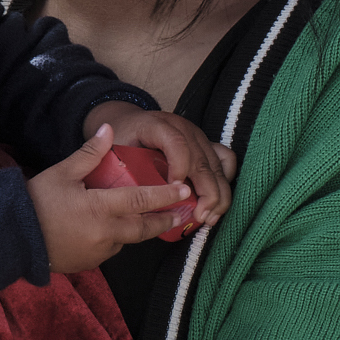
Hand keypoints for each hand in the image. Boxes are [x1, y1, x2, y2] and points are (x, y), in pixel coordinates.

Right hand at [28, 124, 198, 271]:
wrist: (12, 238)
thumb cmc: (35, 201)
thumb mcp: (62, 173)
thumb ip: (90, 153)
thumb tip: (109, 128)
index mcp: (99, 208)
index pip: (141, 201)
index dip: (166, 196)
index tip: (184, 191)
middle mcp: (104, 233)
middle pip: (145, 228)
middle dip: (165, 220)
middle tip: (183, 213)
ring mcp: (98, 252)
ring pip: (128, 240)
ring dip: (138, 230)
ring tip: (148, 219)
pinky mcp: (89, 263)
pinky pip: (110, 249)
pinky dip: (115, 239)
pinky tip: (108, 229)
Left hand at [102, 107, 236, 228]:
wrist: (130, 122)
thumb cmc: (122, 139)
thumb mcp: (113, 147)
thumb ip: (118, 165)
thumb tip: (125, 194)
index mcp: (157, 125)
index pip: (175, 143)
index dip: (180, 167)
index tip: (174, 191)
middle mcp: (183, 128)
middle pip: (201, 160)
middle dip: (206, 192)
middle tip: (200, 217)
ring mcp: (198, 136)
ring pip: (217, 164)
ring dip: (218, 194)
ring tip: (209, 218)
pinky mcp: (206, 144)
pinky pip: (226, 160)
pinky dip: (225, 181)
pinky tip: (217, 202)